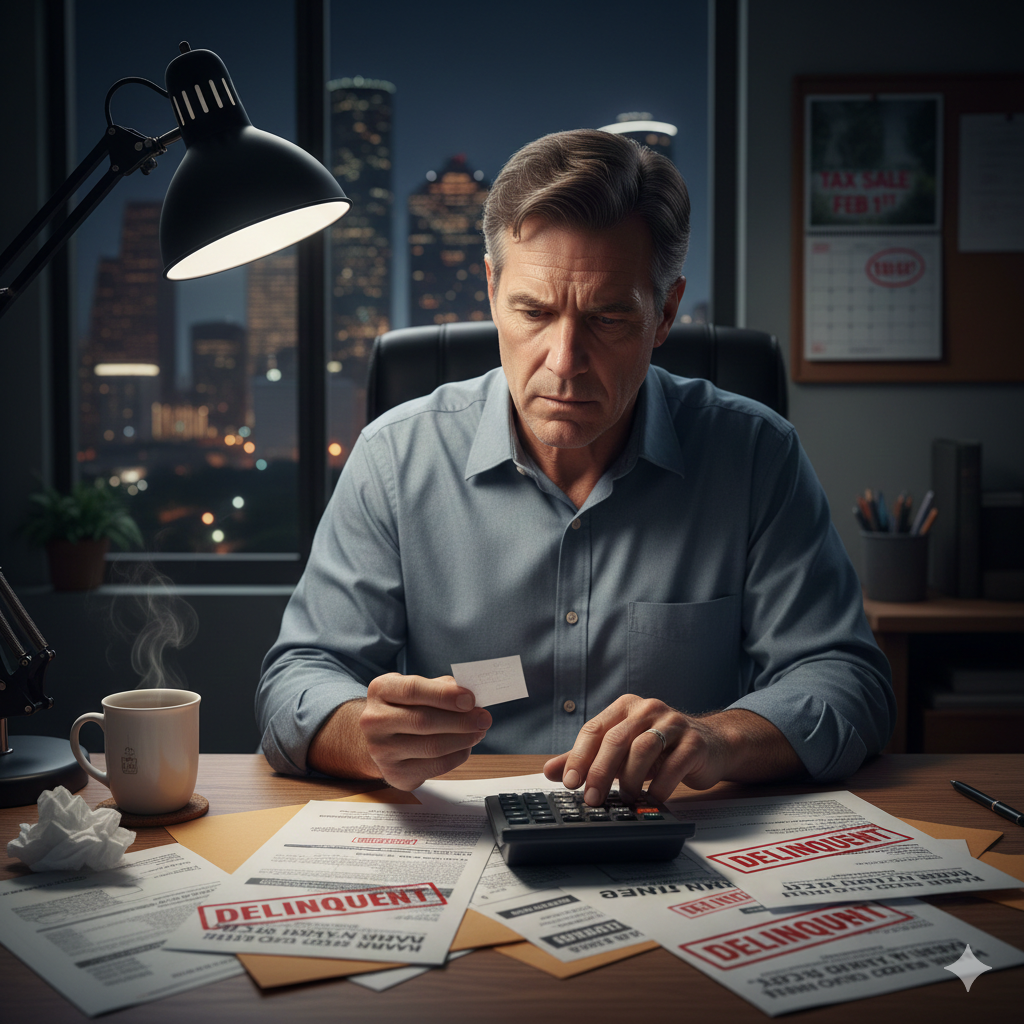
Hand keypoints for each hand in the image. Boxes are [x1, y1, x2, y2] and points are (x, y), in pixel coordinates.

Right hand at [359, 673, 490, 790]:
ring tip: (479, 731)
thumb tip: (470, 698)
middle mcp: (374, 721)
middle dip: (461, 720)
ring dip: (463, 739)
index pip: (413, 690)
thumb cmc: (406, 707)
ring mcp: (381, 750)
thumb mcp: (418, 688)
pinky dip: (457, 755)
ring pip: (432, 746)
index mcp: (380, 691)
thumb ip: (442, 688)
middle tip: (484, 718)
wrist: (381, 737)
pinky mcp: (395, 774)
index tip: (470, 699)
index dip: (444, 695)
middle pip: (424, 721)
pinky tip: (466, 746)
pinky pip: (435, 766)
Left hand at [543, 697, 787, 805]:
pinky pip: (674, 764)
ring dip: (630, 779)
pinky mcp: (695, 742)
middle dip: (600, 771)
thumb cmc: (660, 749)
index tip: (569, 783)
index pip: (594, 729)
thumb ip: (586, 758)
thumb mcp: (620, 751)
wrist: (711, 746)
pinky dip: (660, 785)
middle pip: (616, 739)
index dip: (578, 757)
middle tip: (591, 798)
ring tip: (624, 798)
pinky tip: (653, 798)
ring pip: (643, 748)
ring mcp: (673, 723)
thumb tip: (550, 771)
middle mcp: (648, 709)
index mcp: (625, 707)